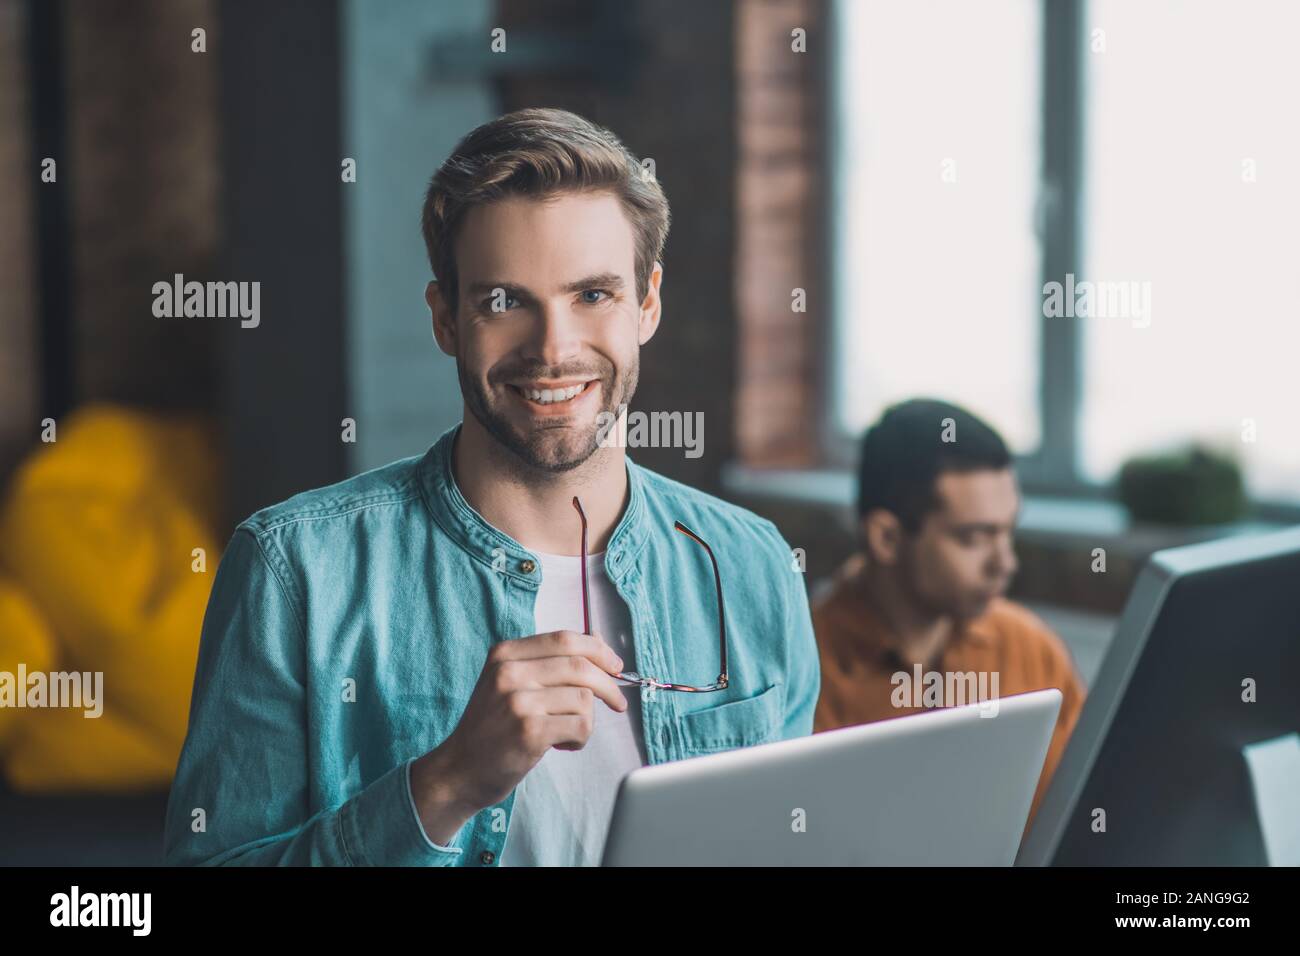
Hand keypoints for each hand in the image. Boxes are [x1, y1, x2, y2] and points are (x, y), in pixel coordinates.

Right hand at [410, 630, 626, 843]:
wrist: (460, 769)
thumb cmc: (491, 728)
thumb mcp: (508, 683)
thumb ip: (548, 663)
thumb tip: (599, 644)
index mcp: (506, 654)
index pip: (565, 639)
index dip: (598, 650)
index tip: (614, 665)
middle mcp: (509, 672)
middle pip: (580, 666)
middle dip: (608, 685)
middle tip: (618, 701)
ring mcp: (518, 701)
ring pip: (584, 698)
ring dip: (588, 719)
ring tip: (569, 731)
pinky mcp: (529, 731)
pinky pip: (580, 725)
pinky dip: (581, 738)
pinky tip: (562, 744)